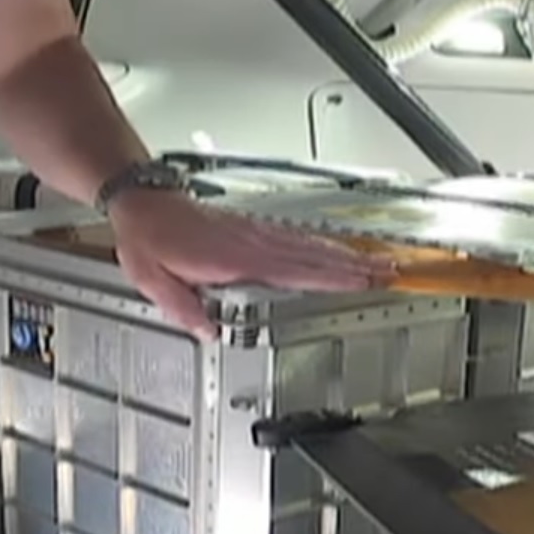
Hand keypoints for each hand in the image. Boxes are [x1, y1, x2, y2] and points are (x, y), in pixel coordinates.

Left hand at [108, 188, 393, 339]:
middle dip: (353, 265)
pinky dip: (321, 245)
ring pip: (308, 244)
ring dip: (345, 254)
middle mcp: (249, 241)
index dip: (328, 276)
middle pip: (312, 255)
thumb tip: (209, 331)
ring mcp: (254, 232)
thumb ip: (184, 308)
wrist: (144, 202)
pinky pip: (294, 237)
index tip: (359, 280)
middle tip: (388, 272)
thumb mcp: (153, 281)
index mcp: (230, 258)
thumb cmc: (148, 239)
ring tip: (376, 263)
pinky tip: (336, 251)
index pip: (291, 269)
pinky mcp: (252, 229)